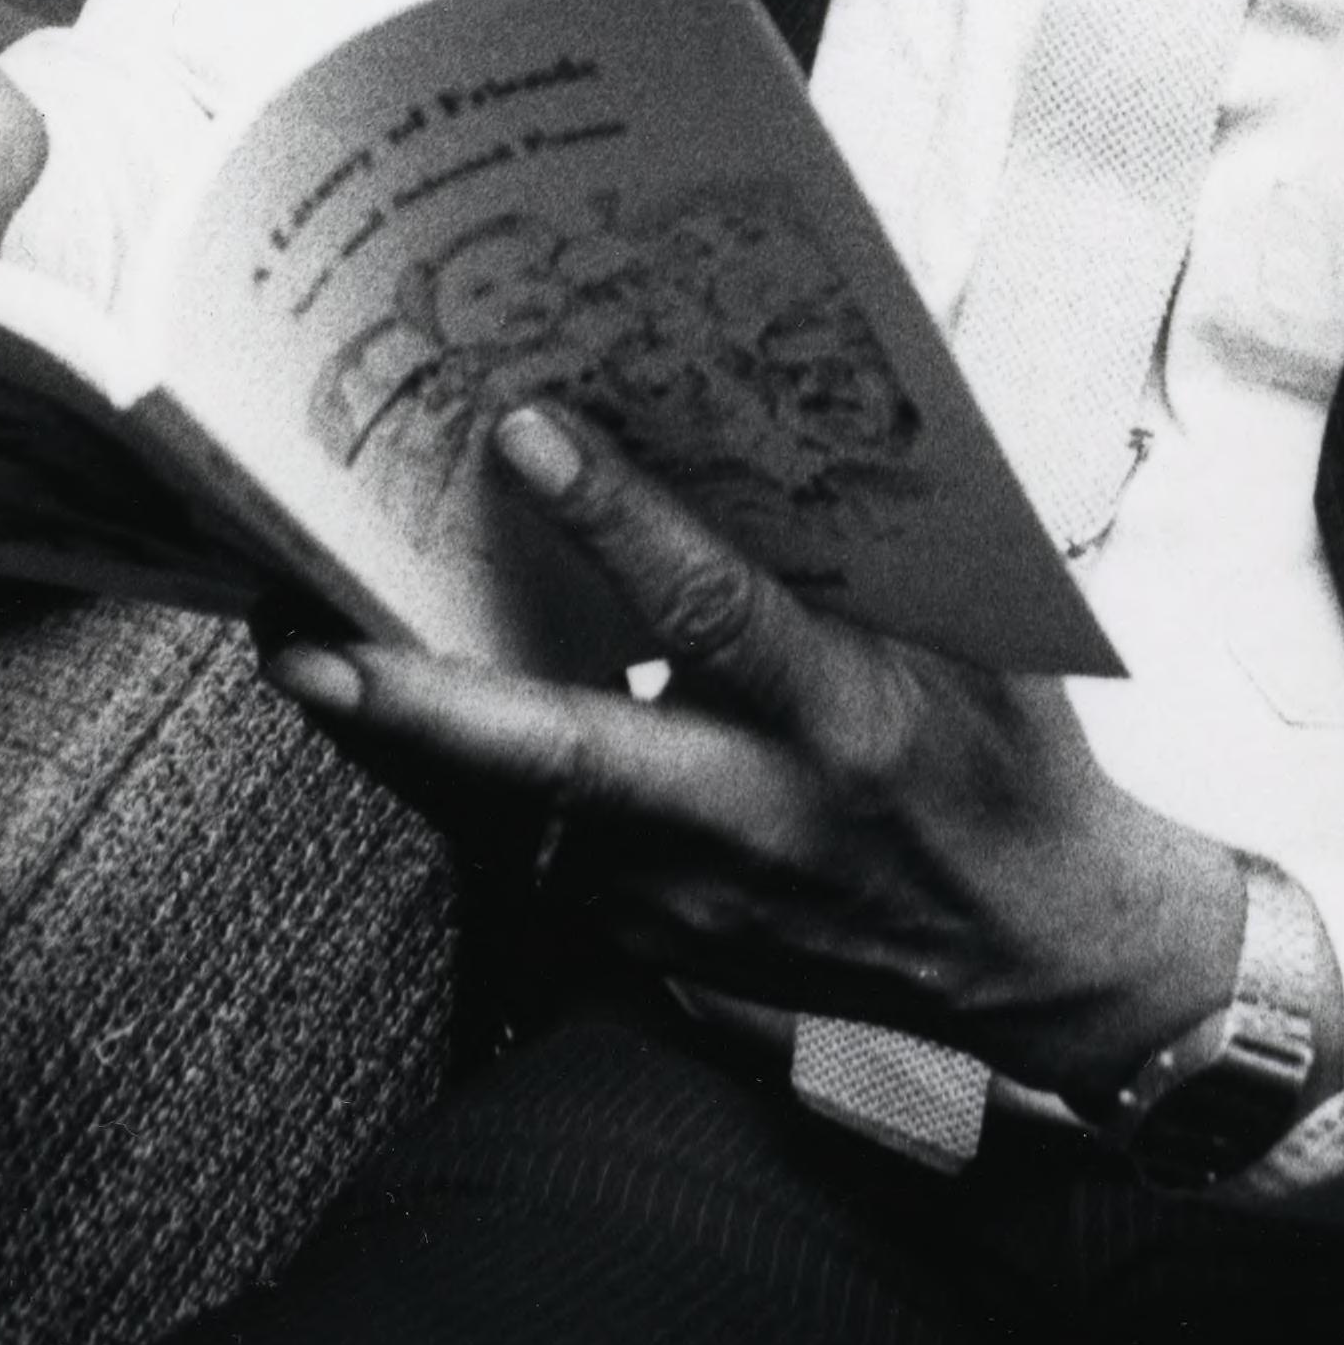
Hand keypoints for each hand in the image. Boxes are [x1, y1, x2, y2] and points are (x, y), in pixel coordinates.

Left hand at [264, 400, 1246, 1101]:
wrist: (1040, 955)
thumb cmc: (1002, 758)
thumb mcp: (967, 627)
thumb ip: (856, 536)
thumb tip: (756, 388)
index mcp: (845, 716)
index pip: (713, 613)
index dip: (617, 520)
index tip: (526, 435)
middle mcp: (755, 822)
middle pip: (560, 756)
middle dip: (422, 701)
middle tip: (308, 640)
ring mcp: (688, 907)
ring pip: (509, 814)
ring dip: (403, 734)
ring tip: (303, 642)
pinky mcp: (648, 951)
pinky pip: (532, 851)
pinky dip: (465, 783)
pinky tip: (406, 714)